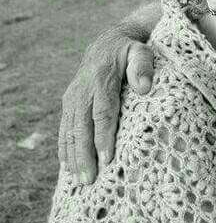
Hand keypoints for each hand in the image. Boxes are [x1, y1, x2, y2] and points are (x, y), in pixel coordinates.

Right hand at [59, 27, 154, 183]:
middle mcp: (83, 89)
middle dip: (84, 155)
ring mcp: (73, 96)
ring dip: (73, 156)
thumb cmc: (131, 50)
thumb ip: (142, 67)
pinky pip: (64, 127)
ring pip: (70, 130)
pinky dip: (64, 147)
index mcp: (102, 79)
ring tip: (79, 181)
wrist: (109, 41)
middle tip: (89, 180)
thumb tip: (144, 87)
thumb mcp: (141, 51)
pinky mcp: (69, 101)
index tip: (106, 159)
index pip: (102, 112)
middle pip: (82, 126)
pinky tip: (67, 166)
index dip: (103, 137)